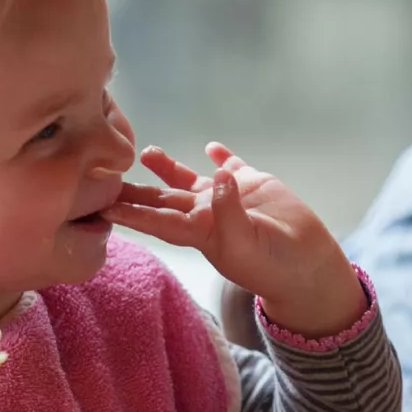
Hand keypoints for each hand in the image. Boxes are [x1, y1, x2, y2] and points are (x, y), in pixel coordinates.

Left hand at [103, 143, 364, 337]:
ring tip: (145, 152)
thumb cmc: (273, 264)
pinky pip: (231, 166)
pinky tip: (210, 147)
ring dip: (167, 168)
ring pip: (188, 180)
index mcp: (199, 232)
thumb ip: (229, 210)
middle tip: (104, 178)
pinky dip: (220, 157)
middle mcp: (206, 214)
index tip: (104, 207)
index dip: (131, 214)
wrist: (308, 264)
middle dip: (134, 191)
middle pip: (162, 200)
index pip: (157, 221)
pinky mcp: (252, 183)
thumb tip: (216, 176)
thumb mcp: (247, 242)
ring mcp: (227, 198)